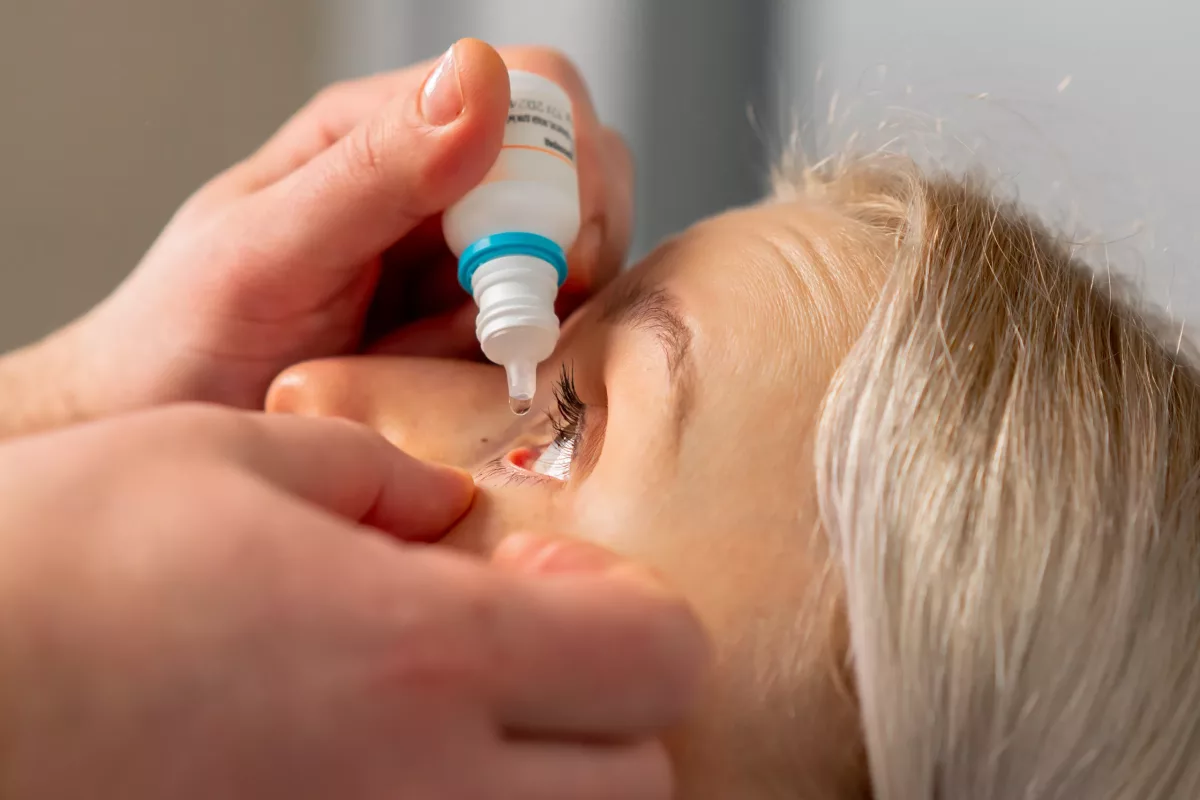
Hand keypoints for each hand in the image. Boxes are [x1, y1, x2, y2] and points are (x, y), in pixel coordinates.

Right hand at [0, 406, 705, 798]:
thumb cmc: (42, 575)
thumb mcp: (221, 456)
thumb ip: (370, 472)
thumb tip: (439, 504)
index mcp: (421, 654)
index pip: (658, 656)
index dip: (636, 608)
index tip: (560, 578)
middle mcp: (419, 793)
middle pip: (639, 782)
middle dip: (610, 711)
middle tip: (522, 653)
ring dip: (546, 780)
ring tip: (449, 715)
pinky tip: (372, 767)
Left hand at [38, 39, 631, 420]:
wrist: (160, 434)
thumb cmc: (181, 341)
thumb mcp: (267, 250)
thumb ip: (373, 169)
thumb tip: (480, 79)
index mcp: (383, 131)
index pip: (534, 93)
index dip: (562, 166)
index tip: (542, 256)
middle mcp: (436, 186)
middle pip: (577, 174)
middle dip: (567, 248)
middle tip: (504, 324)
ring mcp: (460, 262)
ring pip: (577, 257)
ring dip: (545, 314)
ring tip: (455, 364)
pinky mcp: (472, 333)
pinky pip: (548, 330)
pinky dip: (531, 360)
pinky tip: (465, 388)